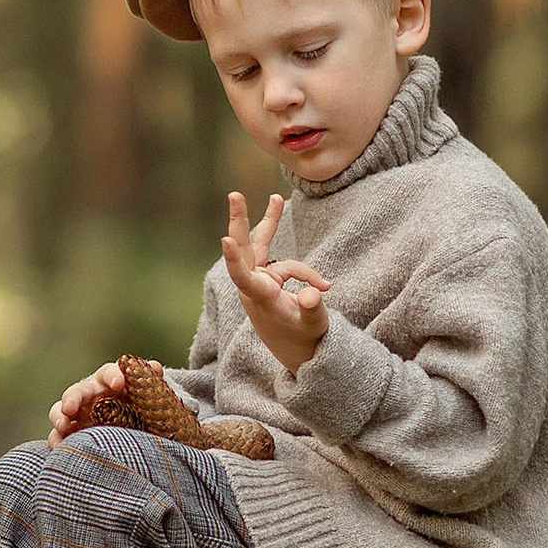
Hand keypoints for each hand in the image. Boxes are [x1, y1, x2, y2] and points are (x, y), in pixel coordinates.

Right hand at [49, 358, 159, 445]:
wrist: (138, 423)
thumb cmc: (143, 406)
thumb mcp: (148, 396)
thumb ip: (150, 384)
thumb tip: (155, 368)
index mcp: (110, 381)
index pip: (108, 373)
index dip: (112, 376)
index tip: (119, 383)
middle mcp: (91, 394)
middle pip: (78, 391)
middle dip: (73, 398)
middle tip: (71, 407)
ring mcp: (78, 413)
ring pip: (61, 410)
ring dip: (60, 416)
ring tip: (63, 426)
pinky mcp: (72, 431)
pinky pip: (58, 435)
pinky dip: (57, 440)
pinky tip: (60, 448)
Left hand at [222, 192, 331, 374]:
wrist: (298, 353)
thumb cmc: (304, 339)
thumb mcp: (314, 325)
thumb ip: (312, 307)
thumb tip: (314, 292)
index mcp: (262, 300)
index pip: (244, 277)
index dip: (234, 260)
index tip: (225, 240)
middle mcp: (256, 288)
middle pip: (245, 249)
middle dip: (240, 221)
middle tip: (234, 194)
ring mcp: (261, 281)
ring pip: (263, 247)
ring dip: (270, 223)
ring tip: (277, 198)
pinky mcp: (268, 279)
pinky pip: (284, 264)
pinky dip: (304, 271)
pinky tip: (323, 285)